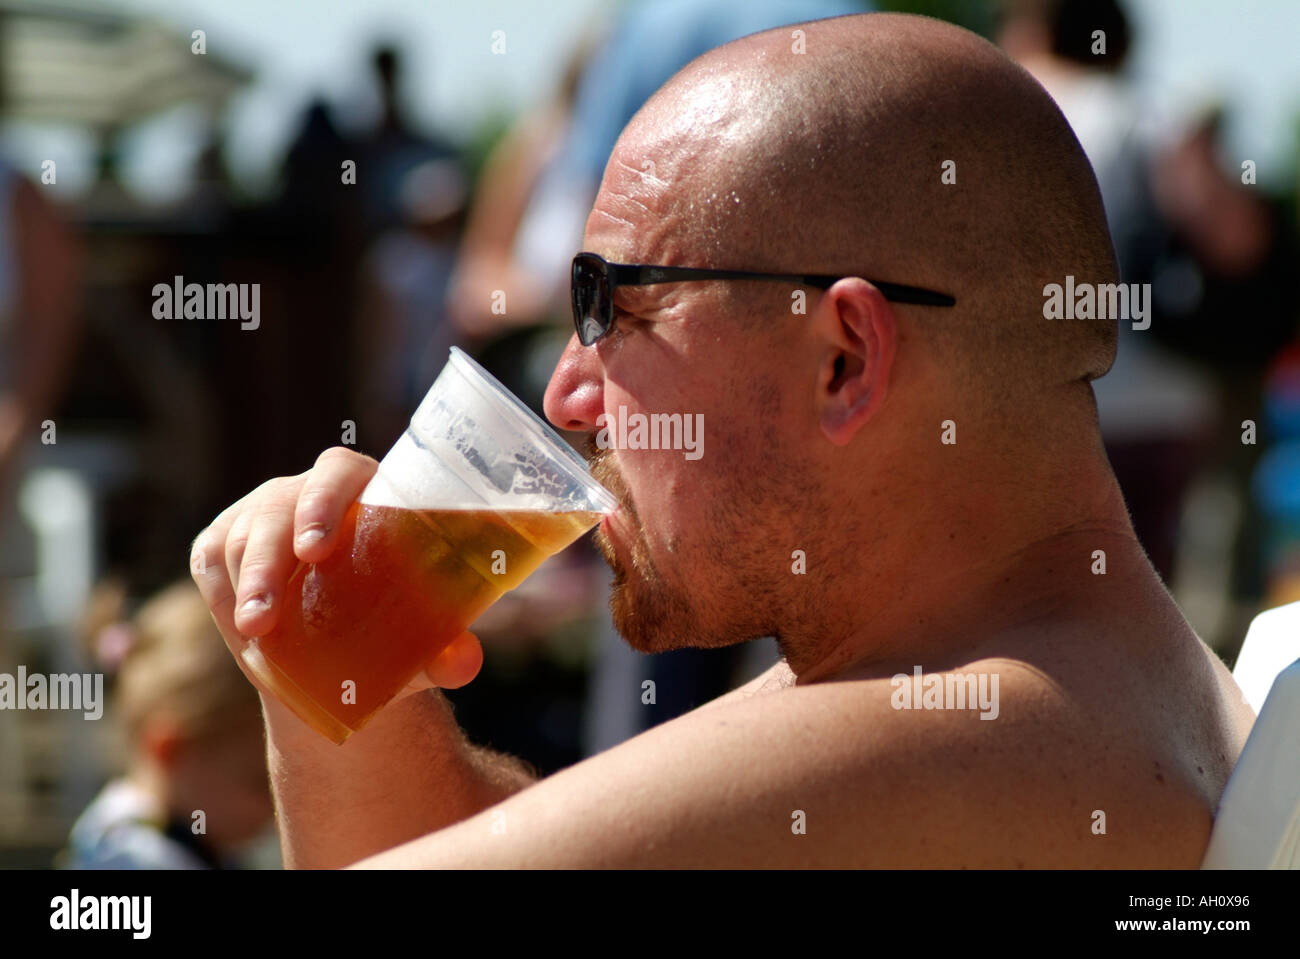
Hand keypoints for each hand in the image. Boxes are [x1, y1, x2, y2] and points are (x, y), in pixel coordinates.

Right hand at [190, 447, 483, 697]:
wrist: (343, 658)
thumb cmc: (397, 629)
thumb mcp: (423, 643)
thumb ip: (448, 651)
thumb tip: (462, 662)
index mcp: (367, 492)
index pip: (339, 473)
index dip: (323, 502)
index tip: (316, 549)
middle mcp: (309, 493)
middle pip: (279, 508)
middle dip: (268, 563)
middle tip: (266, 618)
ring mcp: (263, 514)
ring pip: (242, 536)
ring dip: (245, 588)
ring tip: (255, 637)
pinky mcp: (225, 542)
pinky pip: (213, 560)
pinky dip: (222, 597)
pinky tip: (240, 631)